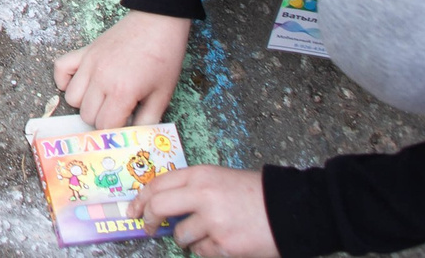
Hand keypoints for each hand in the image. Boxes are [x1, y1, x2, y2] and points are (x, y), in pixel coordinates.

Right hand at [53, 11, 188, 127]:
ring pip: (71, 98)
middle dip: (101, 119)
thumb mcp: (163, 94)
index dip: (115, 130)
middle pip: (87, 115)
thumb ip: (148, 120)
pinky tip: (81, 84)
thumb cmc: (164, 58)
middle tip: (118, 113)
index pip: (105, 125)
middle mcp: (101, 79)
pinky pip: (60, 68)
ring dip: (85, 103)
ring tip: (102, 99)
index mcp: (122, 92)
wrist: (157, 22)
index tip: (125, 125)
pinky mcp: (85, 51)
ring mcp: (89, 63)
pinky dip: (64, 80)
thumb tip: (135, 134)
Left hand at [138, 166, 276, 257]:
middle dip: (147, 219)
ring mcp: (213, 222)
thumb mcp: (221, 179)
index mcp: (201, 175)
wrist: (292, 209)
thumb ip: (193, 189)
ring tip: (208, 233)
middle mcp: (202, 195)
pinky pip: (201, 252)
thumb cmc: (257, 194)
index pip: (158, 184)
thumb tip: (166, 207)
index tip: (133, 209)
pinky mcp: (224, 245)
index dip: (140, 198)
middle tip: (147, 227)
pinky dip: (207, 250)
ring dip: (187, 239)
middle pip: (158, 207)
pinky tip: (223, 242)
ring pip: (180, 236)